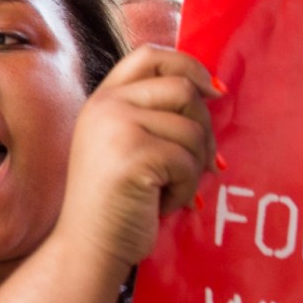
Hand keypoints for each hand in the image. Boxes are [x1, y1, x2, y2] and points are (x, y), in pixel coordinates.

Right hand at [53, 45, 219, 269]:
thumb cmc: (116, 201)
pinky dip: (186, 188)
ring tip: (168, 189)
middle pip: (183, 89)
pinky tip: (162, 203)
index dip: (189, 65)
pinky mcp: (134, 152)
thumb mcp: (125, 144)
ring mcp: (117, 125)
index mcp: (103, 99)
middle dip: (202, 128)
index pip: (150, 56)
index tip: (214, 91)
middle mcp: (106, 105)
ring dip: (194, 166)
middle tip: (199, 163)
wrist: (87, 245)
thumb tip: (213, 91)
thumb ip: (151, 113)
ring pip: (192, 128)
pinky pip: (188, 161)